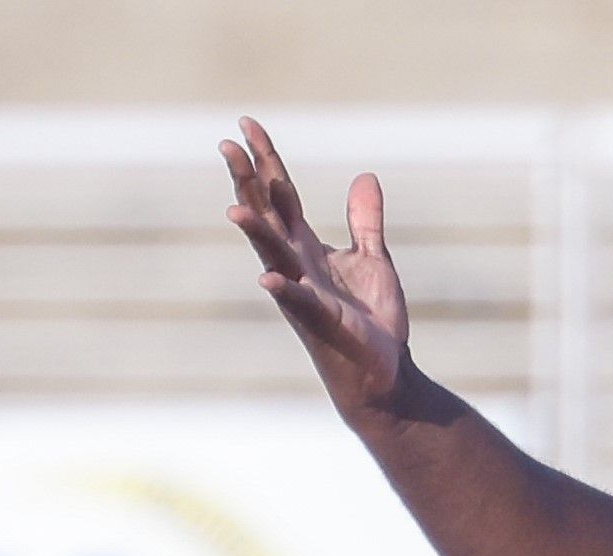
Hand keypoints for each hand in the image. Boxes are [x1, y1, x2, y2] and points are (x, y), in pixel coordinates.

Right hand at [224, 118, 416, 422]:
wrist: (385, 374)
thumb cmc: (372, 321)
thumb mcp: (373, 260)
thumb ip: (365, 220)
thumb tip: (365, 176)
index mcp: (306, 248)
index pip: (279, 195)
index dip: (265, 160)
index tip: (246, 124)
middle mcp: (295, 266)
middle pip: (266, 216)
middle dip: (247, 183)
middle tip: (227, 145)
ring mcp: (304, 293)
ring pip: (274, 256)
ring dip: (256, 233)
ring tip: (236, 207)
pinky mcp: (322, 323)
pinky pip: (300, 304)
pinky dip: (285, 291)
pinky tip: (268, 279)